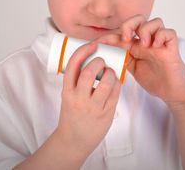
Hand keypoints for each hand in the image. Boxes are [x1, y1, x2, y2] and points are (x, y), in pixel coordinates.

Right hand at [55, 41, 120, 159]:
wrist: (73, 140)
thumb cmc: (72, 113)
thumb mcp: (68, 95)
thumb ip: (77, 80)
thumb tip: (92, 57)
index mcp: (67, 90)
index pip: (73, 65)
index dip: (83, 51)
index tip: (92, 45)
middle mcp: (78, 98)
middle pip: (89, 72)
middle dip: (99, 61)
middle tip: (102, 61)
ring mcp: (92, 107)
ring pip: (106, 83)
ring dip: (110, 72)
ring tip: (109, 72)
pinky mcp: (106, 114)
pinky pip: (115, 93)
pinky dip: (117, 83)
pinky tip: (115, 82)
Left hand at [97, 15, 184, 110]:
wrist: (172, 93)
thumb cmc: (154, 80)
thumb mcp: (132, 68)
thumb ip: (122, 58)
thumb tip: (106, 52)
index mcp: (137, 45)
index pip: (122, 33)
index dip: (108, 36)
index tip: (96, 44)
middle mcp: (148, 41)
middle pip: (139, 18)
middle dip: (130, 24)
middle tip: (126, 38)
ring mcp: (160, 43)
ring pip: (156, 21)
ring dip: (146, 29)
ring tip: (144, 44)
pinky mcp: (172, 48)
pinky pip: (169, 33)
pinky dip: (161, 36)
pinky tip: (156, 46)